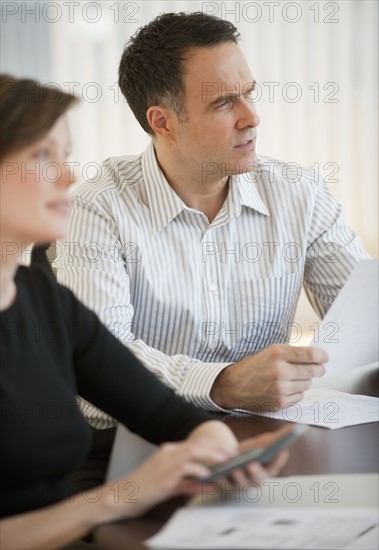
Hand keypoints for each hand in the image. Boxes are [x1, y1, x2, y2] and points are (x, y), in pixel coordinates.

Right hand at [103, 438, 233, 520]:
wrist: (123, 496)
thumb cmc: (145, 491)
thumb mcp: (169, 484)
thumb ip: (187, 482)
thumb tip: (206, 483)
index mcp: (168, 451)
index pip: (194, 444)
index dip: (212, 446)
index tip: (226, 452)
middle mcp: (168, 453)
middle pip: (197, 444)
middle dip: (216, 448)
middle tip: (231, 454)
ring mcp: (166, 462)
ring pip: (194, 452)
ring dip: (212, 456)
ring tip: (225, 462)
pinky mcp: (164, 475)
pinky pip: (186, 469)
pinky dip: (199, 471)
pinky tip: (209, 477)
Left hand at [183, 425, 290, 497]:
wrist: (228, 460)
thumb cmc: (249, 452)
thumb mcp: (262, 442)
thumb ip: (279, 437)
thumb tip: (297, 426)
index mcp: (266, 471)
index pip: (275, 467)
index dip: (279, 460)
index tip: (283, 450)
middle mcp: (255, 482)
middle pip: (258, 480)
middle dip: (256, 472)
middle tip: (253, 464)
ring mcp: (241, 486)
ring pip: (240, 485)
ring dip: (238, 478)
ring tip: (235, 468)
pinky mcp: (226, 487)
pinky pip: (223, 485)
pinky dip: (221, 480)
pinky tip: (219, 472)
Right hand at [210, 344, 327, 410]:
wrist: (234, 386)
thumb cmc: (253, 367)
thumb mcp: (270, 352)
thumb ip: (292, 354)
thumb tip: (316, 357)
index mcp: (278, 353)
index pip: (309, 355)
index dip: (321, 357)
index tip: (325, 358)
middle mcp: (280, 370)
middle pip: (312, 371)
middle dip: (317, 369)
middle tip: (317, 369)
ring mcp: (280, 388)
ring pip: (307, 384)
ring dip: (304, 381)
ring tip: (292, 378)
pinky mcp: (280, 402)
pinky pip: (299, 396)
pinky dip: (296, 392)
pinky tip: (285, 388)